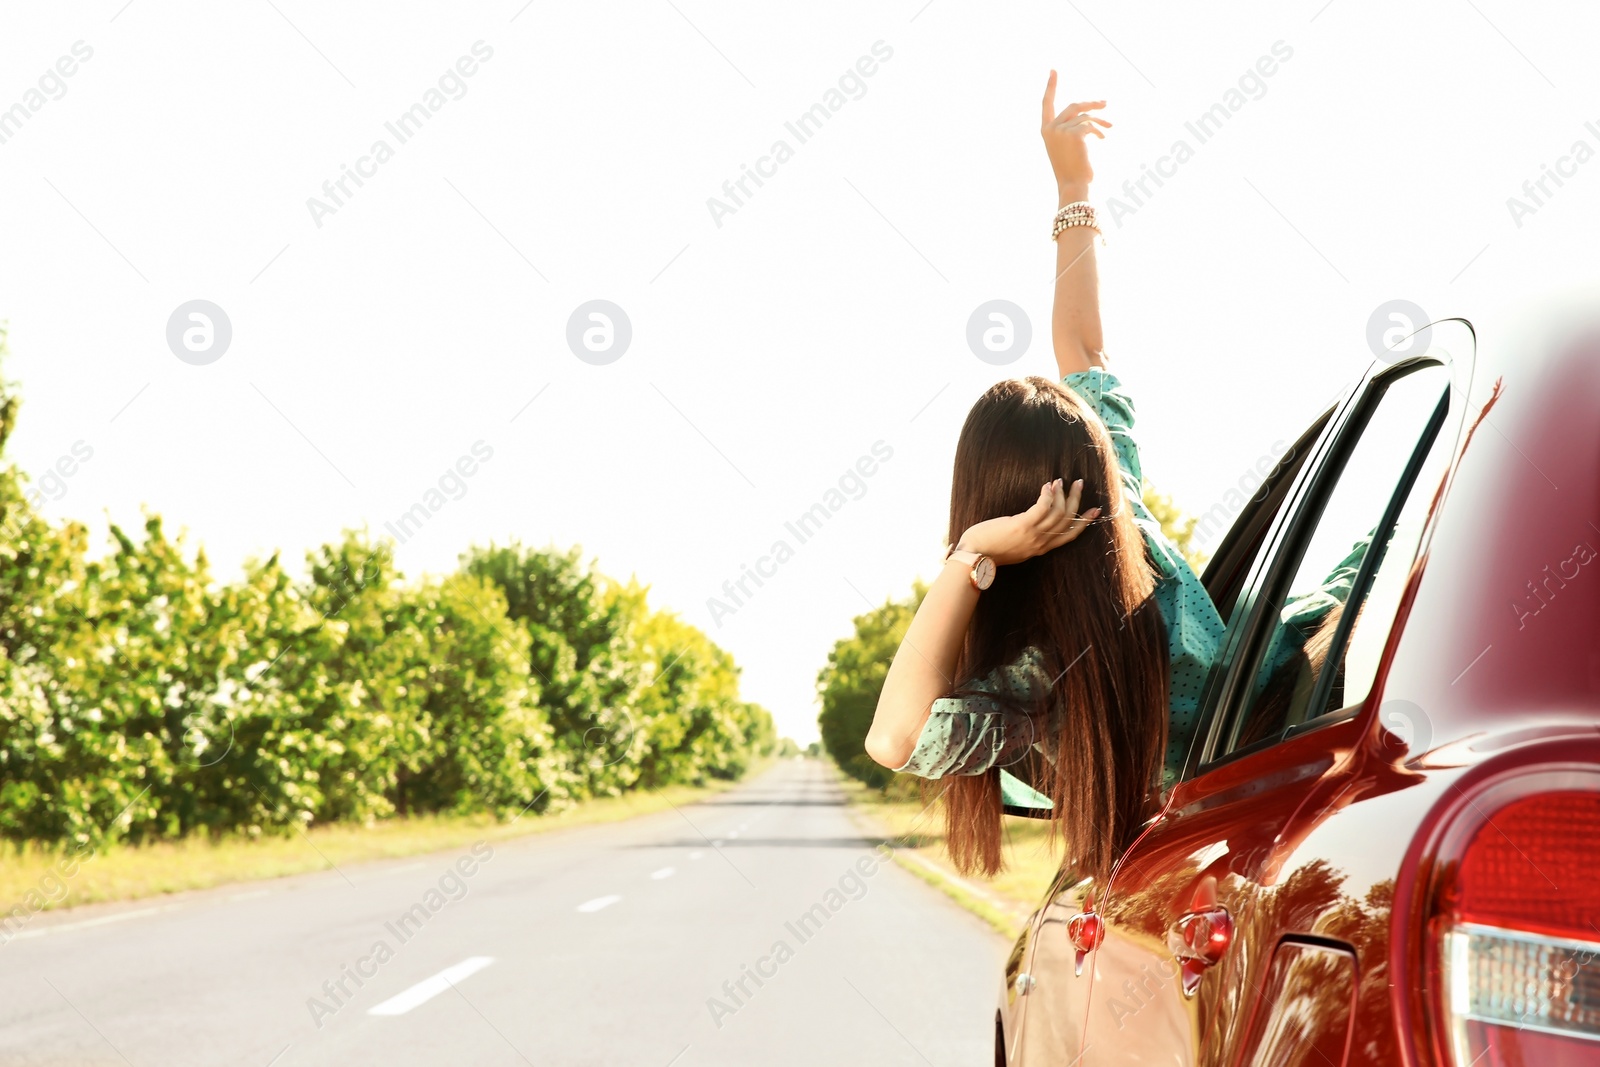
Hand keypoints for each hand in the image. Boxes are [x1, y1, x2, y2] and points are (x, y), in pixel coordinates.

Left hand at [956, 478, 1101, 566]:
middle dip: (1077, 500)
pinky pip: (1043, 508)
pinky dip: (1048, 495)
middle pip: (1068, 520)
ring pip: (1058, 512)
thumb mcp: (1015, 547)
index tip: (1095, 509)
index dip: (1084, 521)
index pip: (1070, 535)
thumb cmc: (988, 550)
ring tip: (1061, 480)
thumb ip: (1027, 538)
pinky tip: (1048, 486)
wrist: (973, 558)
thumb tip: (1031, 524)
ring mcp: (1033, 535)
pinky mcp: (1022, 525)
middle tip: (1079, 483)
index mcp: (1041, 549)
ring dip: (1063, 493)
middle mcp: (1041, 543)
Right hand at [1041, 71, 1109, 197]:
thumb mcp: (1068, 146)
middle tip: (1105, 103)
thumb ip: (1073, 128)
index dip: (1051, 86)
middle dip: (1091, 103)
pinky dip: (1099, 129)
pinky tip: (1103, 137)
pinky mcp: (1074, 133)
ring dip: (1099, 121)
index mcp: (1046, 131)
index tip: (1054, 71)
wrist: (1074, 185)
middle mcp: (1050, 129)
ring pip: (1085, 116)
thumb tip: (1091, 113)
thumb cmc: (1072, 170)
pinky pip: (1090, 124)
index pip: (1046, 103)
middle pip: (1073, 106)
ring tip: (1109, 127)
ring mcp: (1061, 130)